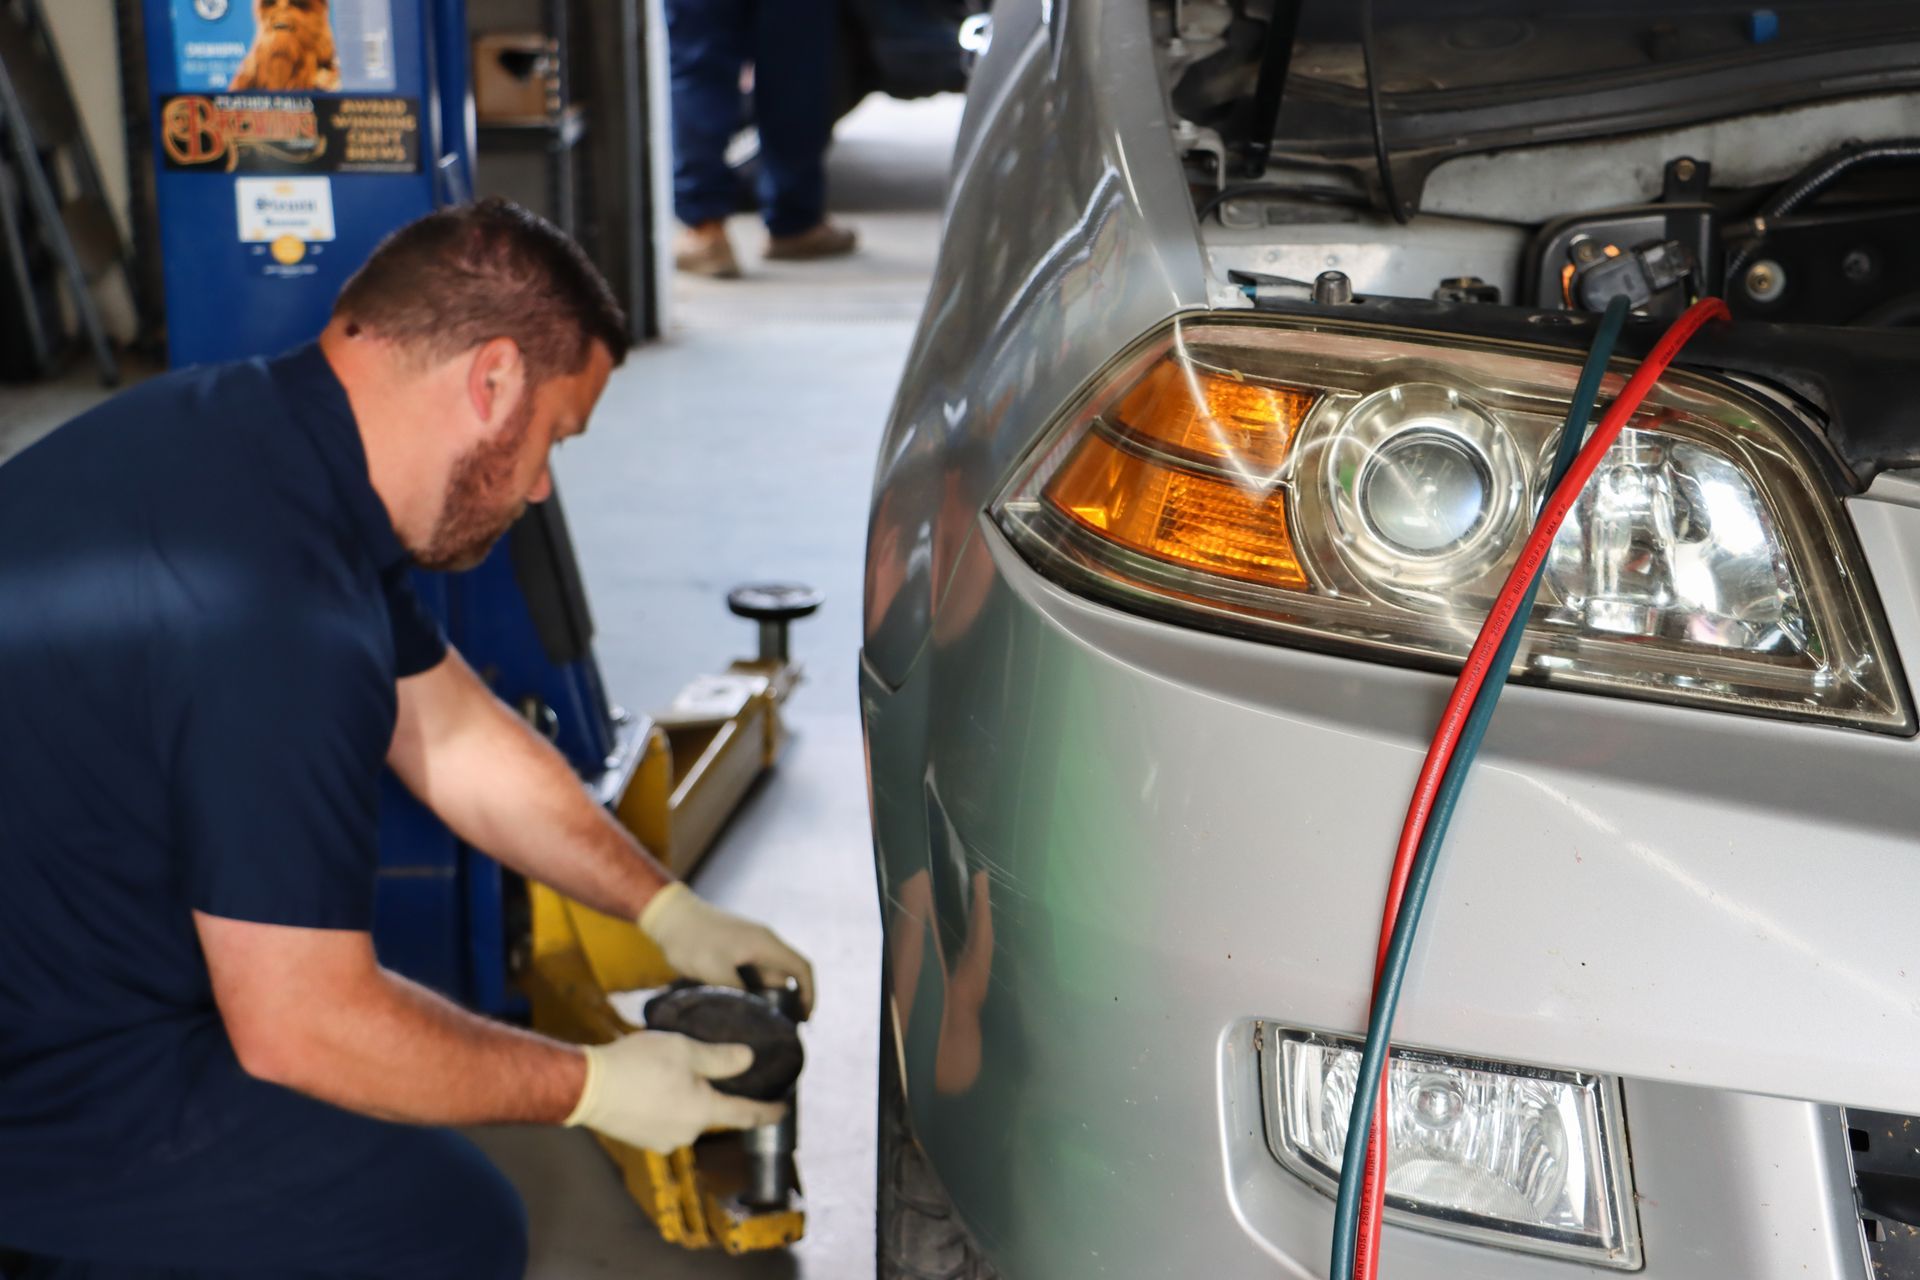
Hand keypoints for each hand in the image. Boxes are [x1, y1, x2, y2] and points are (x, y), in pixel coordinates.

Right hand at [563, 1031, 784, 1152]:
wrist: (587, 1087)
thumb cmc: (638, 1064)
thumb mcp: (685, 1050)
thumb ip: (721, 1058)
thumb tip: (748, 1060)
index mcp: (703, 1112)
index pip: (746, 1115)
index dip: (768, 1112)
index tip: (784, 1110)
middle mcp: (687, 1134)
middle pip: (712, 1112)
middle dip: (713, 1093)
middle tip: (705, 1068)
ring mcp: (662, 1140)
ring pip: (687, 1116)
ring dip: (687, 1098)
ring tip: (672, 1072)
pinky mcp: (642, 1139)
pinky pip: (666, 1121)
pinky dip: (667, 1105)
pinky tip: (653, 1086)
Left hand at [639, 882, 815, 1015]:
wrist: (670, 916)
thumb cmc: (693, 941)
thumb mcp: (715, 972)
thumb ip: (738, 993)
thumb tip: (753, 1014)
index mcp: (765, 945)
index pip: (802, 968)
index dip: (809, 994)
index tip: (804, 1018)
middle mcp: (763, 944)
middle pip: (787, 975)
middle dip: (789, 1002)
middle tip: (779, 1029)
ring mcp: (749, 946)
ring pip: (768, 977)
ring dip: (768, 998)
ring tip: (759, 1023)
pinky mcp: (736, 950)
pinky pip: (753, 974)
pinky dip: (754, 991)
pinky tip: (742, 1008)